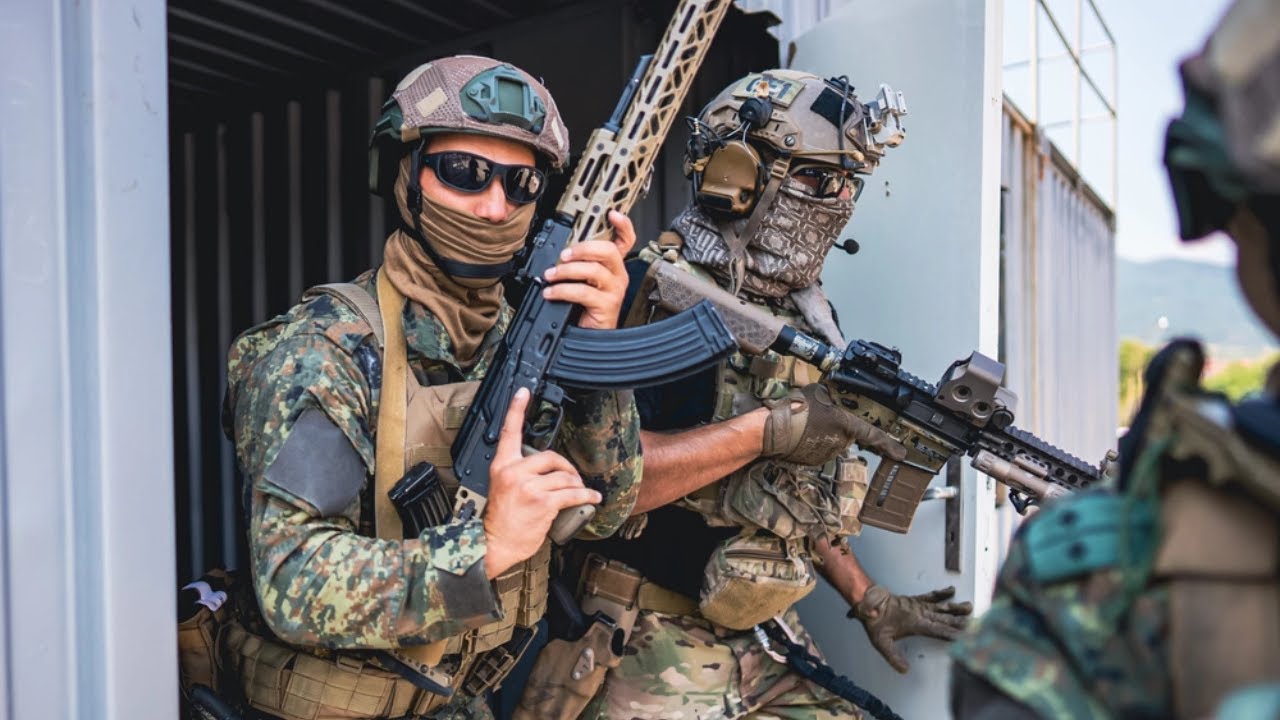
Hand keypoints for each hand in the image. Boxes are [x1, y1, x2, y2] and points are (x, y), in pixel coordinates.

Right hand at [483, 388, 601, 577]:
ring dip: (577, 484)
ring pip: (564, 476)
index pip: (509, 432)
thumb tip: (545, 469)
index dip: (517, 410)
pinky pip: (571, 493)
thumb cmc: (500, 520)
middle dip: (566, 467)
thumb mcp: (501, 488)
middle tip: (572, 478)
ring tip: (581, 491)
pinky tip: (592, 498)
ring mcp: (528, 486)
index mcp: (502, 466)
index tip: (523, 392)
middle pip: (550, 456)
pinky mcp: (542, 502)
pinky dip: (586, 495)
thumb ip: (518, 472)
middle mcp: (514, 472)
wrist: (495, 543)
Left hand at [542, 209, 635, 329]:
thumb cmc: (585, 309)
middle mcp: (618, 276)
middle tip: (564, 255)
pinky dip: (563, 290)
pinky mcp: (607, 305)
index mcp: (613, 267)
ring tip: (550, 275)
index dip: (623, 225)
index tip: (612, 214)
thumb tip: (560, 251)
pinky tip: (551, 292)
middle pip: (609, 250)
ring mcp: (614, 290)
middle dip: (583, 248)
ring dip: (567, 270)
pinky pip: (583, 291)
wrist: (590, 337)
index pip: (625, 241)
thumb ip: (578, 265)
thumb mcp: (582, 282)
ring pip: (594, 270)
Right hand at [761, 383, 907, 465]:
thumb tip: (838, 386)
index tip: (902, 454)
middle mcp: (841, 441)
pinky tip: (802, 433)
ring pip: (834, 442)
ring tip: (807, 424)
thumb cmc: (795, 408)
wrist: (773, 429)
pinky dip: (814, 442)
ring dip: (825, 433)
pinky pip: (820, 450)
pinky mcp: (815, 460)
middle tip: (820, 418)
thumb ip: (834, 392)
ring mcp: (828, 453)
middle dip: (839, 426)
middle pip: (848, 434)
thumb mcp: (818, 391)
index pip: (874, 435)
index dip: (890, 446)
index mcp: (846, 424)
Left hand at [850, 584, 972, 672]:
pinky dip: (941, 593)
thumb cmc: (875, 622)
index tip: (965, 637)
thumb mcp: (881, 643)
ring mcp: (918, 605)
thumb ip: (894, 657)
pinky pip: (931, 596)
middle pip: (944, 619)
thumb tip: (904, 670)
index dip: (952, 634)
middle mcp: (920, 613)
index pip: (938, 630)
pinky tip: (951, 591)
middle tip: (975, 624)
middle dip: (960, 622)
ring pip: (941, 607)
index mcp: (916, 623)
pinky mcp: (914, 600)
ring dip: (955, 607)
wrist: (868, 602)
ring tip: (970, 607)